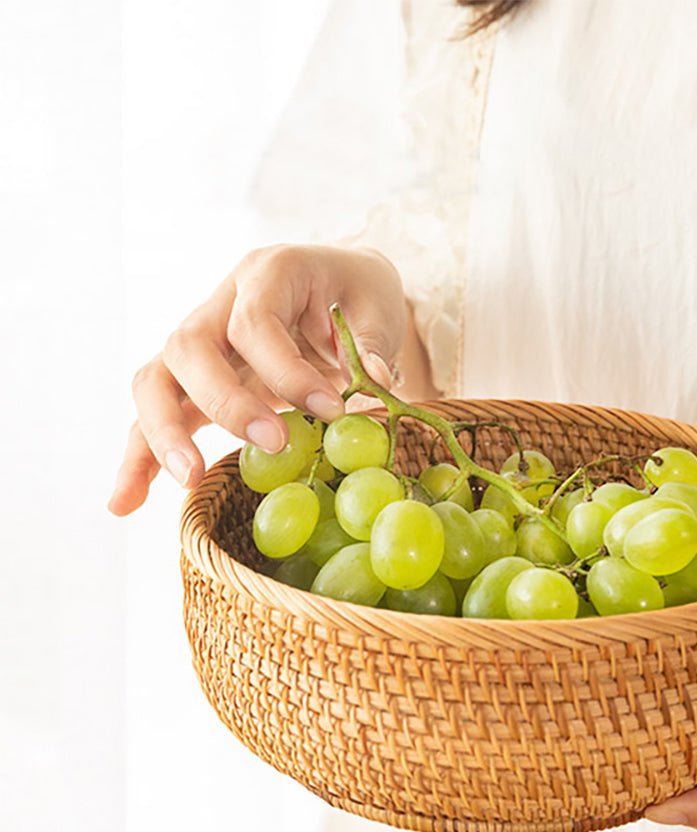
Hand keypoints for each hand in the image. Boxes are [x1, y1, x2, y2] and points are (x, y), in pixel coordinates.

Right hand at [108, 244, 411, 515]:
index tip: (331, 410)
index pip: (255, 321)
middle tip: (273, 443)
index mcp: (267, 272)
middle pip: (189, 347)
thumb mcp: (377, 306)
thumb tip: (374, 382)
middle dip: (226, 401)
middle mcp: (219, 303)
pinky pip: (154, 414)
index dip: (287, 370)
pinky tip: (127, 503)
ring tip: (188, 480)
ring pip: (155, 381)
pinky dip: (139, 459)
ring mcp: (199, 342)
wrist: (339, 289)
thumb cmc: (358, 296)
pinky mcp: (192, 381)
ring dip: (164, 433)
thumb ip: (373, 343)